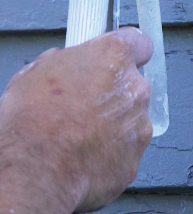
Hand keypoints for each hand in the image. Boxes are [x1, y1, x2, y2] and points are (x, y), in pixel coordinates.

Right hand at [0, 27, 152, 211]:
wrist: (34, 170)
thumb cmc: (31, 120)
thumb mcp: (36, 72)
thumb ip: (66, 63)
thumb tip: (67, 65)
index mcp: (114, 58)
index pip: (139, 43)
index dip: (128, 52)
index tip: (121, 58)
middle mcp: (135, 89)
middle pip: (133, 86)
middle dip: (113, 94)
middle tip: (82, 106)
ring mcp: (139, 127)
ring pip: (131, 121)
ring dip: (112, 126)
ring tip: (77, 137)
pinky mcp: (135, 159)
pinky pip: (125, 152)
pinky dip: (109, 155)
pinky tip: (82, 158)